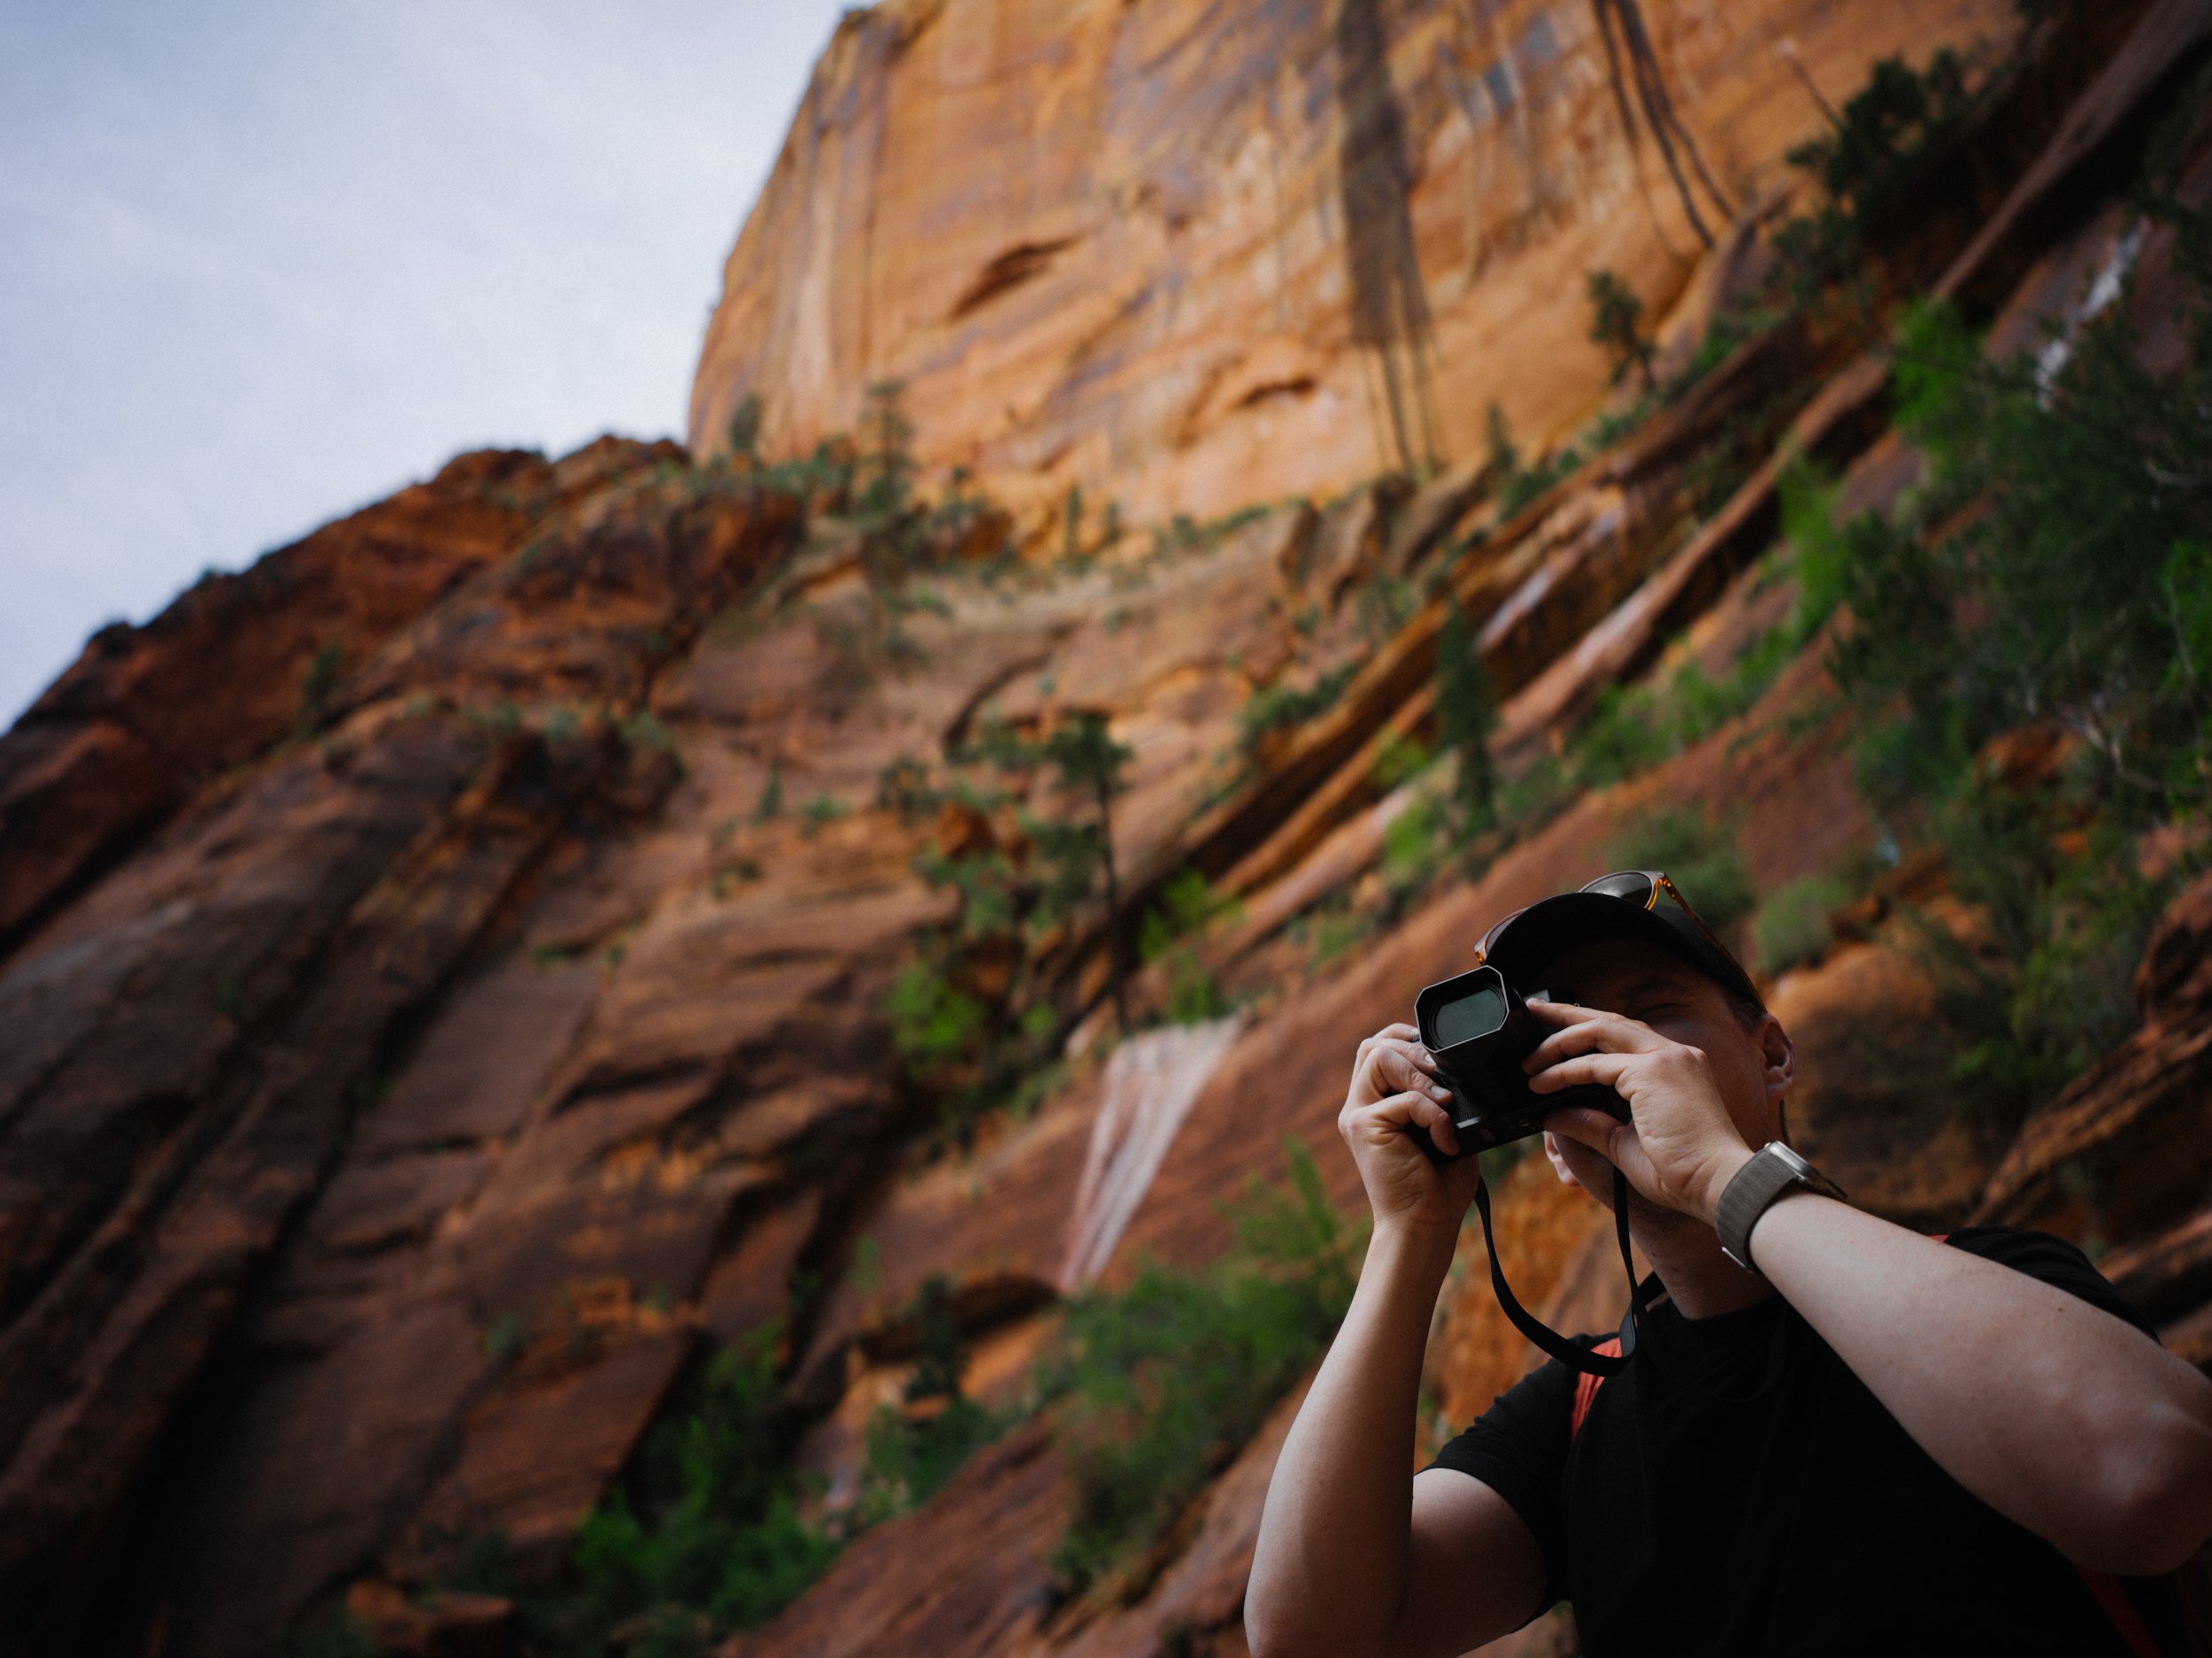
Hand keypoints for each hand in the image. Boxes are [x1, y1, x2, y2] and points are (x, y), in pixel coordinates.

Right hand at [1338, 1024, 1487, 1238]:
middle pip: (1373, 1044)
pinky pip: (1404, 1099)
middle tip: (1443, 1082)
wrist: (1425, 1225)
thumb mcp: (1445, 1129)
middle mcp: (1360, 1106)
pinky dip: (1434, 1116)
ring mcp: (1357, 1115)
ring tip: (1444, 1104)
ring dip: (1419, 1074)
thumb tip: (1459, 1068)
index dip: (1407, 1040)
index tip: (1440, 1061)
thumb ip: (1441, 1097)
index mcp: (1375, 1104)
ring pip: (1378, 1055)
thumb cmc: (1438, 1185)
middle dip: (1415, 1050)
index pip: (1378, 1047)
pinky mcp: (1363, 1127)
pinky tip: (1446, 1142)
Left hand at [1521, 1002, 1753, 1224]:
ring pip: (1600, 1030)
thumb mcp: (1625, 1144)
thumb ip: (1591, 1125)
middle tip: (1534, 1011)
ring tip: (1529, 1059)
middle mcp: (1675, 1054)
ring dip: (1559, 1041)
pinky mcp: (1654, 1072)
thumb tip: (1552, 1116)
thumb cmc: (1683, 1173)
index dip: (1587, 1032)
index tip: (1555, 1038)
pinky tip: (1541, 1083)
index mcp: (1677, 1066)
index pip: (1624, 1036)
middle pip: (1609, 1021)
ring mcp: (1666, 1059)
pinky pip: (1594, 1064)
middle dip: (1566, 1015)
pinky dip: (1563, 1072)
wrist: (1719, 1184)